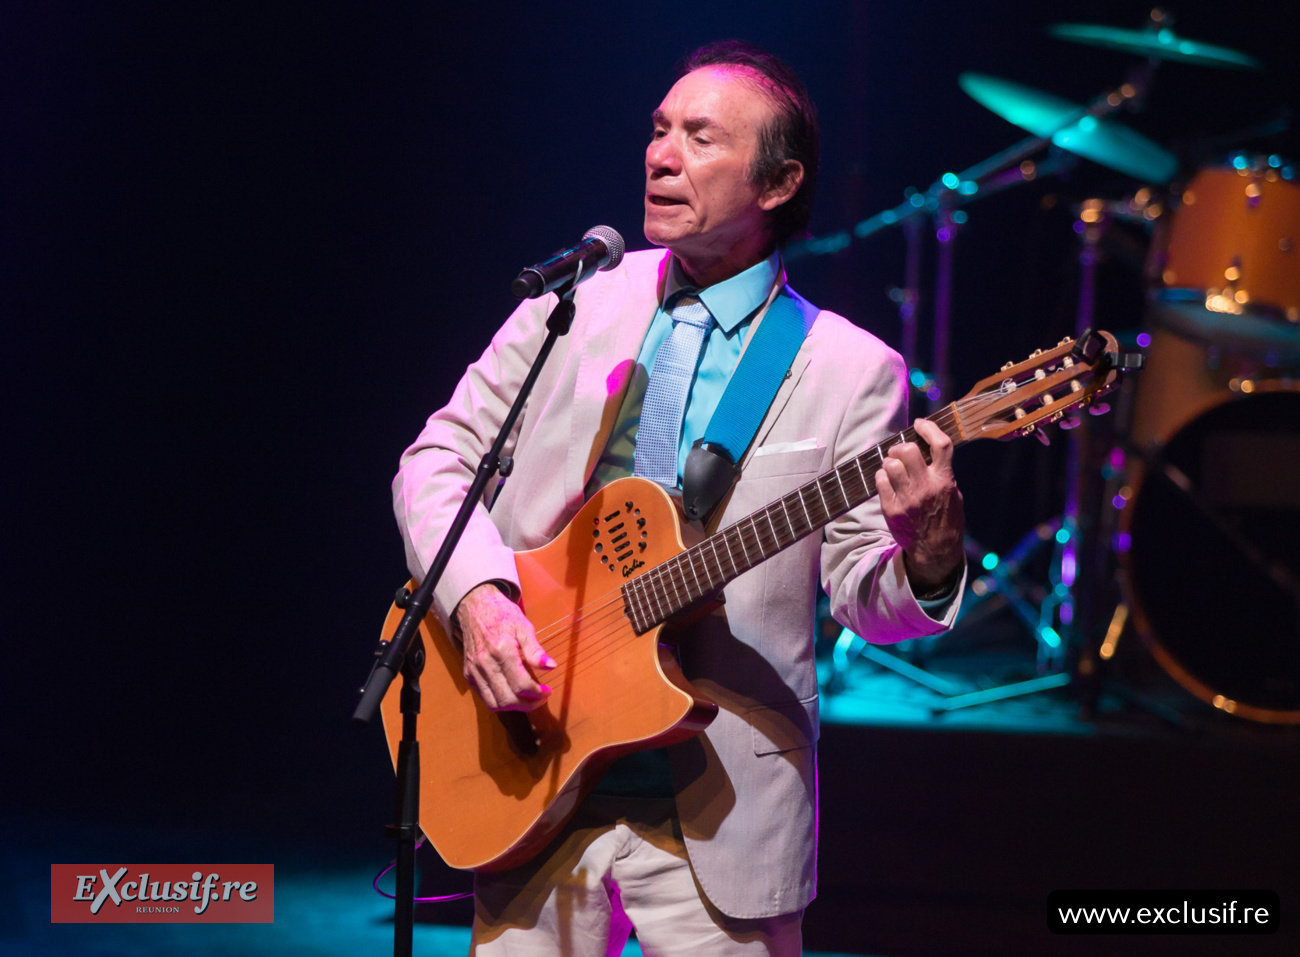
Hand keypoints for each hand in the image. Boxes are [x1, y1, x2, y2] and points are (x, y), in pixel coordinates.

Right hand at [454, 582, 554, 710]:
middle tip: (540, 699)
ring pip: (494, 703)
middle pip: (507, 698)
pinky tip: (512, 695)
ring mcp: (474, 670)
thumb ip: (536, 650)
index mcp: (502, 650)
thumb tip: (551, 666)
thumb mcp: (524, 627)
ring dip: (514, 707)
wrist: (475, 607)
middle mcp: (485, 663)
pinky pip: (484, 697)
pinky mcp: (468, 674)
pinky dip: (499, 701)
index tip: (548, 691)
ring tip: (527, 700)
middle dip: (528, 704)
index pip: (521, 684)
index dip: (537, 693)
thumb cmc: (502, 615)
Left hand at [875, 417, 965, 590]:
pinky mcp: (891, 509)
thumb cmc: (946, 520)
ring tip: (893, 469)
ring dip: (889, 462)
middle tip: (900, 453)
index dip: (929, 428)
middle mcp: (926, 488)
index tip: (920, 423)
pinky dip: (881, 477)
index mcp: (944, 481)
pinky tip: (887, 482)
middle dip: (901, 447)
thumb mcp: (954, 495)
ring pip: (890, 464)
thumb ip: (943, 473)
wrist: (936, 552)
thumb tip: (929, 450)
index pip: (940, 445)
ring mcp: (907, 499)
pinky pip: (879, 481)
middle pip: (907, 450)